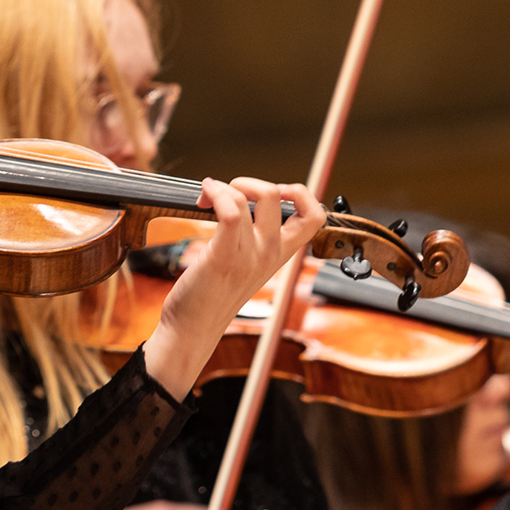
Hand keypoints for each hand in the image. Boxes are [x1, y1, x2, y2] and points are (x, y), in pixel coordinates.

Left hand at [144, 178, 318, 400]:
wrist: (193, 328)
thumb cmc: (213, 293)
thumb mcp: (245, 263)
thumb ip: (253, 237)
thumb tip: (242, 198)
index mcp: (280, 254)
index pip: (315, 217)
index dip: (301, 194)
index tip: (275, 191)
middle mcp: (270, 254)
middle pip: (278, 195)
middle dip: (250, 181)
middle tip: (230, 192)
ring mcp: (249, 257)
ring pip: (246, 199)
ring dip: (221, 187)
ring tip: (207, 196)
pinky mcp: (223, 258)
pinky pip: (230, 212)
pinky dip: (215, 194)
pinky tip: (204, 197)